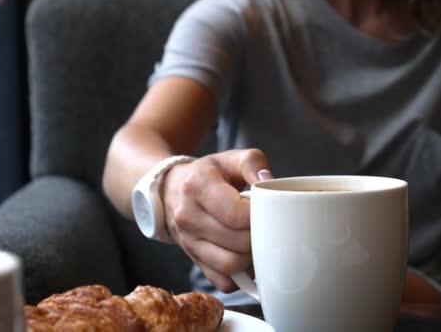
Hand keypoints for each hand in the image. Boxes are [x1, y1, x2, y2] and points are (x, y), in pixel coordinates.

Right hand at [161, 149, 272, 291]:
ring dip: (252, 258)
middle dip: (259, 236)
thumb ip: (253, 162)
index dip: (258, 215)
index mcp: (198, 186)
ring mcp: (188, 243)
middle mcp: (188, 217)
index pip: (236, 214)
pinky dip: (240, 276)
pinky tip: (245, 256)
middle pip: (237, 242)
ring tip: (256, 241)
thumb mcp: (229, 158)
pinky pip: (223, 281)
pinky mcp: (194, 261)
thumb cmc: (207, 174)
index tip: (264, 208)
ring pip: (230, 265)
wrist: (171, 191)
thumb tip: (269, 182)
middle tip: (265, 225)